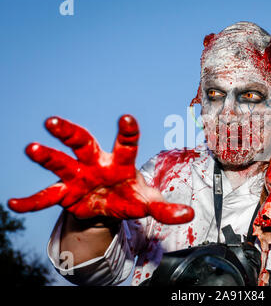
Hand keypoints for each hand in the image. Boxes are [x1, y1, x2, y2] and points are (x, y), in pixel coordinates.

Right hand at [8, 115, 193, 223]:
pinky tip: (13, 204)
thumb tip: (188, 216)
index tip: (127, 118)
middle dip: (69, 132)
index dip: (127, 132)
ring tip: (31, 148)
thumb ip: (165, 209)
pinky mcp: (65, 194)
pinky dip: (31, 202)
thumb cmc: (130, 196)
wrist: (109, 206)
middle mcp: (96, 163)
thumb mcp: (147, 202)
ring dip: (46, 156)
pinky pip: (46, 197)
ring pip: (60, 163)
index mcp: (121, 162)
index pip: (126, 144)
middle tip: (52, 122)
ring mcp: (78, 177)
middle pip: (83, 142)